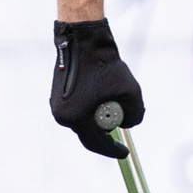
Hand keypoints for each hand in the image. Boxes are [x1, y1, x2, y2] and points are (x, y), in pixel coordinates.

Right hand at [50, 18, 143, 158]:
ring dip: (98, 115)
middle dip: (106, 130)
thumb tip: (128, 124)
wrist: (83, 39)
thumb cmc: (105, 64)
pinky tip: (98, 88)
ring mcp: (57, 105)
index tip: (125, 153)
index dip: (112, 150)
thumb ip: (135, 114)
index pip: (96, 143)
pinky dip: (90, 105)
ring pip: (83, 120)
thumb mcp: (131, 92)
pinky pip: (77, 109)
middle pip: (88, 133)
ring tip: (110, 96)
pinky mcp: (57, 95)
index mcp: (75, 118)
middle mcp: (61, 115)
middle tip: (121, 123)